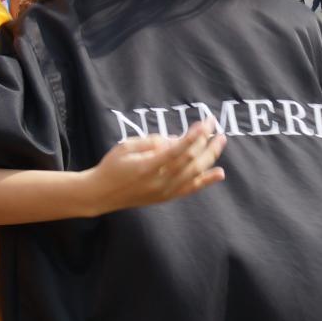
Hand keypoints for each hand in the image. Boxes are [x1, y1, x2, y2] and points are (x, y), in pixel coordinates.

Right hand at [82, 121, 226, 215]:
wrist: (101, 194)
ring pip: (194, 173)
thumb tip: (176, 140)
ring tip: (220, 140)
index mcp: (148, 167)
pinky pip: (191, 189)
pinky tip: (220, 173)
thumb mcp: (126, 147)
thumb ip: (152, 141)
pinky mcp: (166, 197)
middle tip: (216, 126)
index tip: (205, 123)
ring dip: (210, 156)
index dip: (194, 136)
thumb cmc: (112, 166)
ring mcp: (164, 191)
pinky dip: (206, 181)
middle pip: (190, 161)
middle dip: (206, 142)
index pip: (178, 150)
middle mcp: (159, 181)